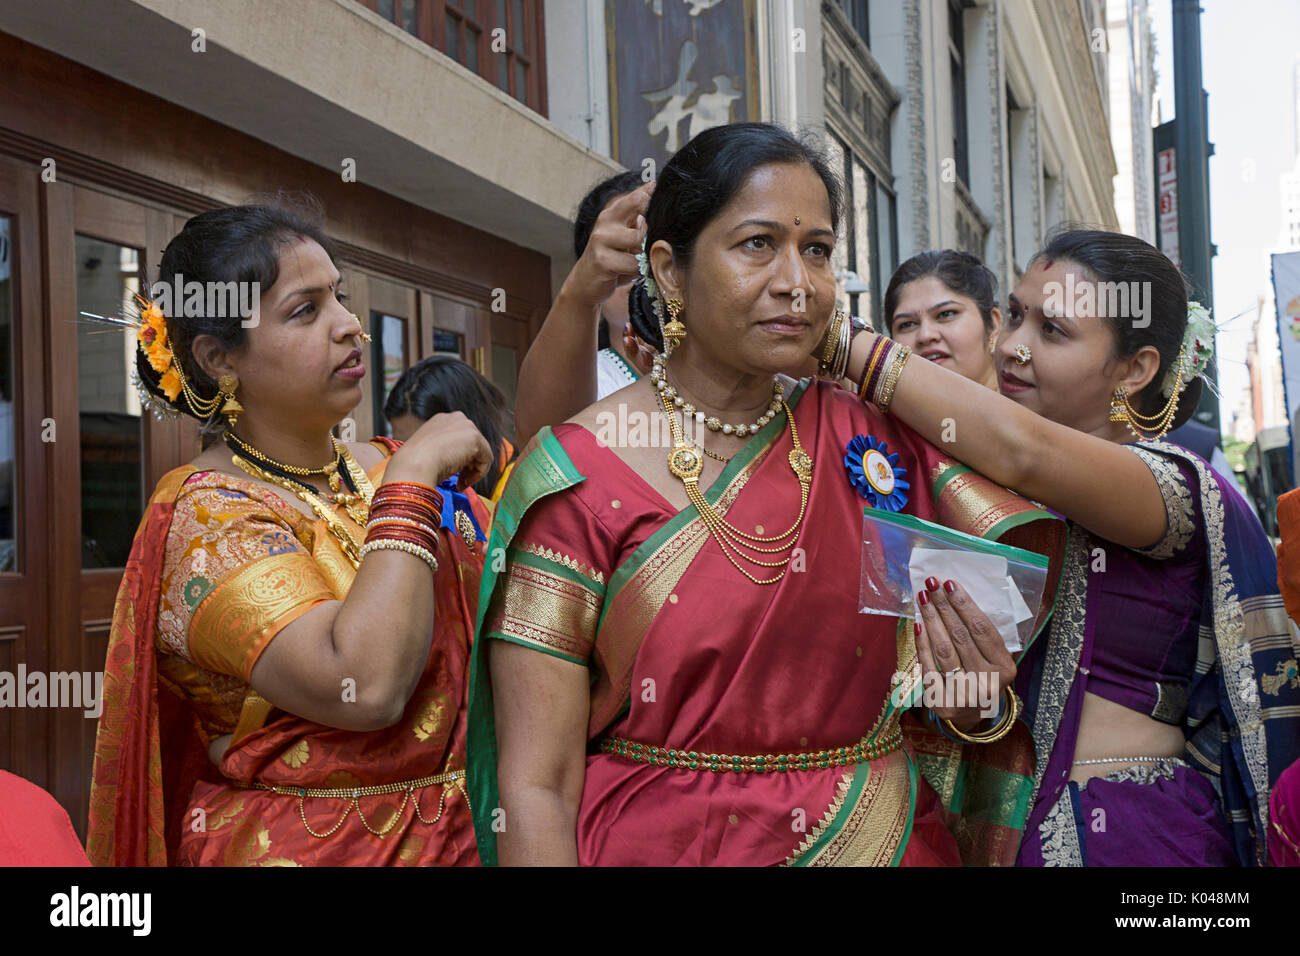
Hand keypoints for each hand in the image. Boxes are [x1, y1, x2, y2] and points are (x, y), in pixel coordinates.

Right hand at [385, 411, 493, 490]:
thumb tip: (457, 462)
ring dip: (472, 471)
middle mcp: (455, 418)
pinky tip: (464, 482)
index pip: (459, 439)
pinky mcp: (475, 438)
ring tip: (460, 484)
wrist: (412, 465)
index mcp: (442, 420)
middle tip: (458, 482)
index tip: (452, 475)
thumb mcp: (430, 452)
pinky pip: (487, 459)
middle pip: (472, 444)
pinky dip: (479, 474)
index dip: (459, 459)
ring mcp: (466, 426)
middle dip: (467, 465)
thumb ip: (445, 451)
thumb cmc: (415, 464)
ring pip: (481, 452)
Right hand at [564, 181, 653, 308]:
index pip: (637, 196)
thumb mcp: (623, 239)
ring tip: (640, 262)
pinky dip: (639, 271)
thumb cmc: (610, 261)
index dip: (653, 195)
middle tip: (654, 241)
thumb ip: (637, 223)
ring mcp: (602, 239)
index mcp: (612, 214)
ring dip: (645, 254)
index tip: (664, 194)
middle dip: (653, 225)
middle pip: (640, 208)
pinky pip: (634, 264)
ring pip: (639, 240)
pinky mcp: (603, 260)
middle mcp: (605, 222)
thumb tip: (658, 200)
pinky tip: (632, 274)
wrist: (584, 284)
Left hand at [914, 578, 1015, 731]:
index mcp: (1005, 668)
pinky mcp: (942, 703)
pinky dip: (922, 644)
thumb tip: (956, 597)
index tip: (950, 584)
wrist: (973, 714)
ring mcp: (964, 695)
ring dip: (931, 620)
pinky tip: (918, 624)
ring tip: (923, 599)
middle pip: (961, 637)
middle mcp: (987, 683)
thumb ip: (982, 634)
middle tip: (931, 585)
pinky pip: (928, 667)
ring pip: (944, 650)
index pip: (982, 629)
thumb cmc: (984, 675)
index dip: (964, 605)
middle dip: (944, 607)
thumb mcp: (994, 658)